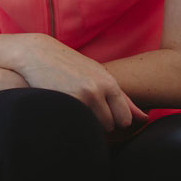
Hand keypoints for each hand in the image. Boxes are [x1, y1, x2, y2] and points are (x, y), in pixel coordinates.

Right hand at [16, 34, 147, 130]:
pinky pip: (77, 123)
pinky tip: (63, 107)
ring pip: (94, 127)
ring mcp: (81, 97)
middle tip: (84, 108)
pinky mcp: (65, 102)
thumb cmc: (68, 64)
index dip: (114, 119)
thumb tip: (144, 118)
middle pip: (110, 125)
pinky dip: (72, 120)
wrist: (35, 54)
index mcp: (109, 83)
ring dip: (86, 122)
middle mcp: (98, 90)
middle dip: (100, 122)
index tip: (101, 111)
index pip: (124, 118)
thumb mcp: (96, 74)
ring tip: (74, 107)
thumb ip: (122, 97)